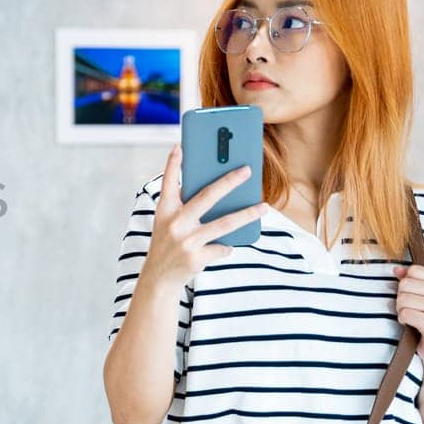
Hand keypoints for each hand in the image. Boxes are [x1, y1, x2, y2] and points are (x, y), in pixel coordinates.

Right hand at [140, 143, 268, 291]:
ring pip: (224, 223)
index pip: (168, 182)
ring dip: (247, 214)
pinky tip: (226, 247)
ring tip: (264, 207)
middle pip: (206, 197)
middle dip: (229, 181)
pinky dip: (227, 246)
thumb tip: (222, 192)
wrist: (159, 278)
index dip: (173, 164)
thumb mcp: (169, 222)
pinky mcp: (196, 257)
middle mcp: (174, 223)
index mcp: (165, 210)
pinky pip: (223, 247)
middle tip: (247, 170)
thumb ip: (186, 206)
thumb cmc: (168, 243)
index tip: (180, 145)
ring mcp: (186, 240)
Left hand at [391, 263, 423, 367]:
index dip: (407, 285)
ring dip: (402, 311)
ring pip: (402, 299)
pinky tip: (415, 327)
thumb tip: (396, 269)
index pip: (413, 270)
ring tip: (416, 320)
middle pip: (405, 284)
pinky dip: (403, 321)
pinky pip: (404, 314)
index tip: (418, 299)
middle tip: (415, 312)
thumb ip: (411, 281)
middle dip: (402, 299)